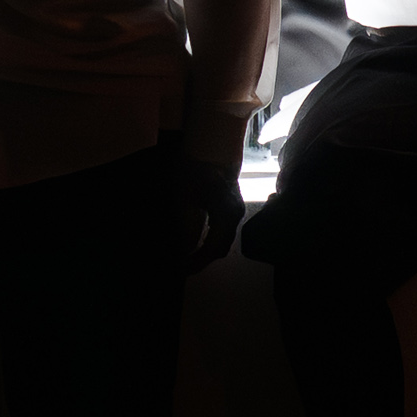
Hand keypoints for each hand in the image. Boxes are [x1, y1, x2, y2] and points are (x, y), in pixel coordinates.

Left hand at [175, 146, 248, 273]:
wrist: (210, 147)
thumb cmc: (195, 167)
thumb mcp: (185, 196)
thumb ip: (187, 225)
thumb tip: (185, 250)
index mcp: (226, 214)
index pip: (214, 247)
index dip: (197, 261)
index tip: (181, 269)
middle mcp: (234, 216)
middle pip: (220, 247)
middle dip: (201, 260)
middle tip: (181, 268)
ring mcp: (234, 212)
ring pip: (221, 240)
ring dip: (204, 252)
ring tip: (185, 259)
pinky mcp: (228, 209)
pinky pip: (220, 232)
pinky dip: (208, 241)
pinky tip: (195, 244)